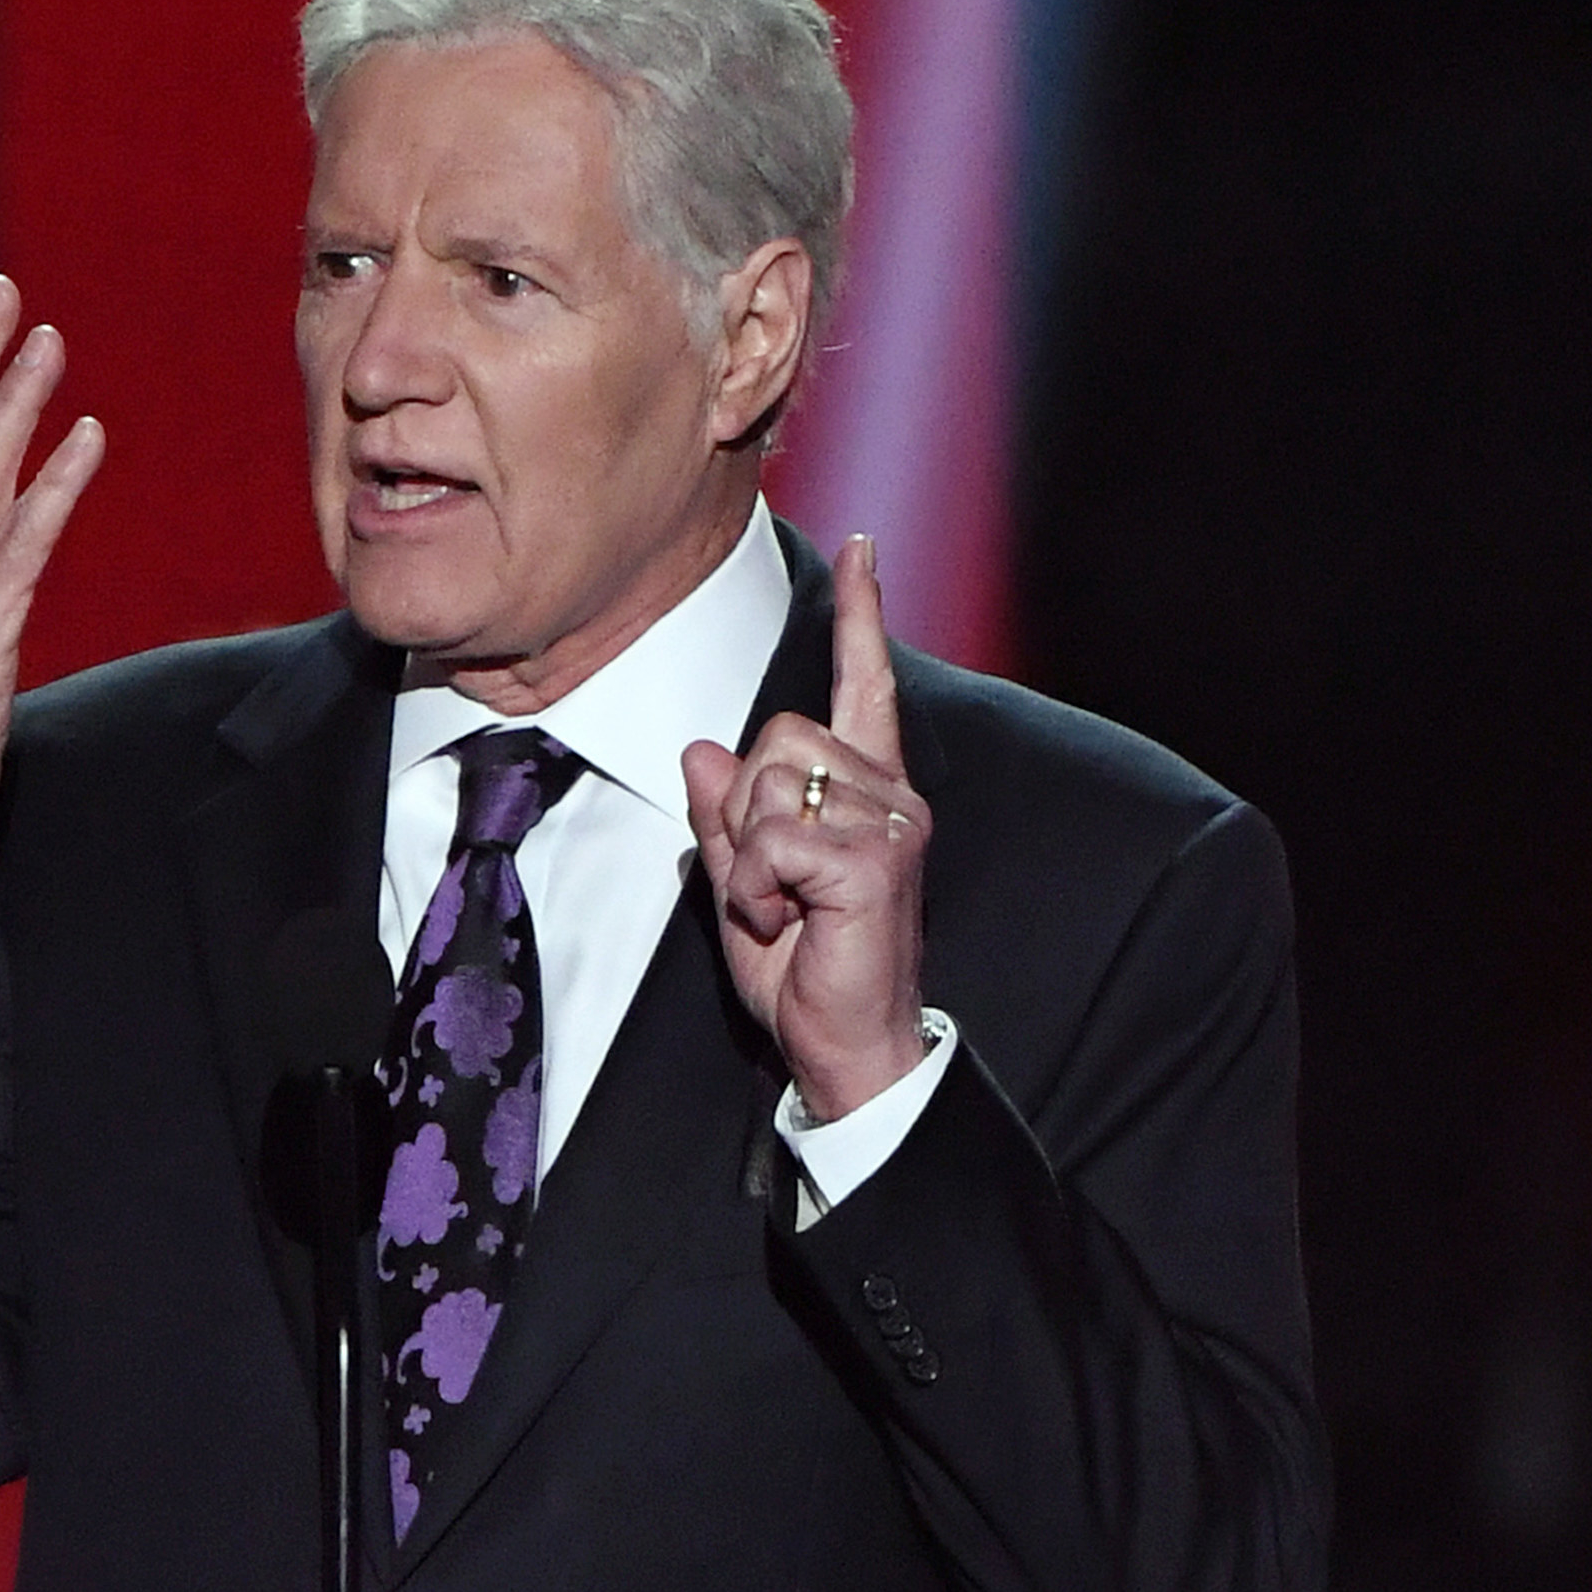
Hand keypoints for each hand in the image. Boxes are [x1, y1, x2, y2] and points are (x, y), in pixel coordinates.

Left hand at [678, 534, 930, 1120]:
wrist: (844, 1044)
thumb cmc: (804, 968)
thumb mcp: (745, 881)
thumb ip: (725, 816)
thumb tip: (700, 752)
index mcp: (866, 791)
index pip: (863, 685)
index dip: (861, 615)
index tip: (864, 547)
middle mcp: (890, 794)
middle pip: (773, 734)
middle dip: (741, 811)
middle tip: (769, 884)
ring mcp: (890, 822)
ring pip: (763, 784)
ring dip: (747, 856)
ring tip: (782, 908)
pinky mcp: (874, 857)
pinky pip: (769, 835)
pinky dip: (757, 885)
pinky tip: (787, 921)